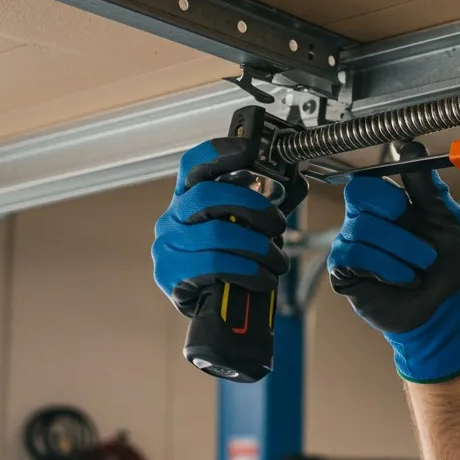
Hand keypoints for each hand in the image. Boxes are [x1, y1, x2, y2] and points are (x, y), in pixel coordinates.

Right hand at [152, 139, 288, 316]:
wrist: (212, 310)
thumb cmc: (229, 262)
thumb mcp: (240, 229)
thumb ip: (256, 207)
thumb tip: (292, 186)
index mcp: (188, 199)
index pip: (193, 165)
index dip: (218, 152)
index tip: (249, 149)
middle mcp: (171, 217)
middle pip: (208, 196)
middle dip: (252, 206)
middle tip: (278, 224)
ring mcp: (167, 245)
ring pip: (217, 234)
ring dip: (258, 247)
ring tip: (277, 261)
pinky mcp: (169, 273)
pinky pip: (214, 265)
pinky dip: (248, 271)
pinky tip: (263, 279)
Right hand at [328, 143, 459, 383]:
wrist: (443, 312)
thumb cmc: (446, 269)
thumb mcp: (446, 221)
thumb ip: (428, 188)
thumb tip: (411, 146)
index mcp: (388, 206)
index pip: (371, 178)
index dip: (389, 188)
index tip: (405, 202)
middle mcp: (365, 221)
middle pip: (357, 193)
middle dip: (393, 214)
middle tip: (412, 235)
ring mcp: (351, 246)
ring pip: (363, 227)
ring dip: (402, 249)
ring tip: (418, 267)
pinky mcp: (344, 272)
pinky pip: (355, 255)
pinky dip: (387, 266)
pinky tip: (402, 279)